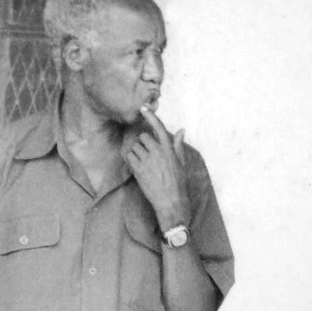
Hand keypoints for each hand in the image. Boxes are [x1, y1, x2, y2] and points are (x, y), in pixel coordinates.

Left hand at [125, 106, 190, 230]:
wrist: (171, 202)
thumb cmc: (178, 183)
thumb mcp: (182, 163)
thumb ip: (178, 145)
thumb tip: (182, 130)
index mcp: (169, 149)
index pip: (159, 128)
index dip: (150, 116)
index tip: (143, 108)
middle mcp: (158, 152)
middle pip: (143, 137)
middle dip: (143, 143)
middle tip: (148, 154)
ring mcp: (147, 160)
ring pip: (135, 147)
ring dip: (137, 152)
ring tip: (144, 164)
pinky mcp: (138, 170)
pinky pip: (129, 157)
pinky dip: (131, 160)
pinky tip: (138, 168)